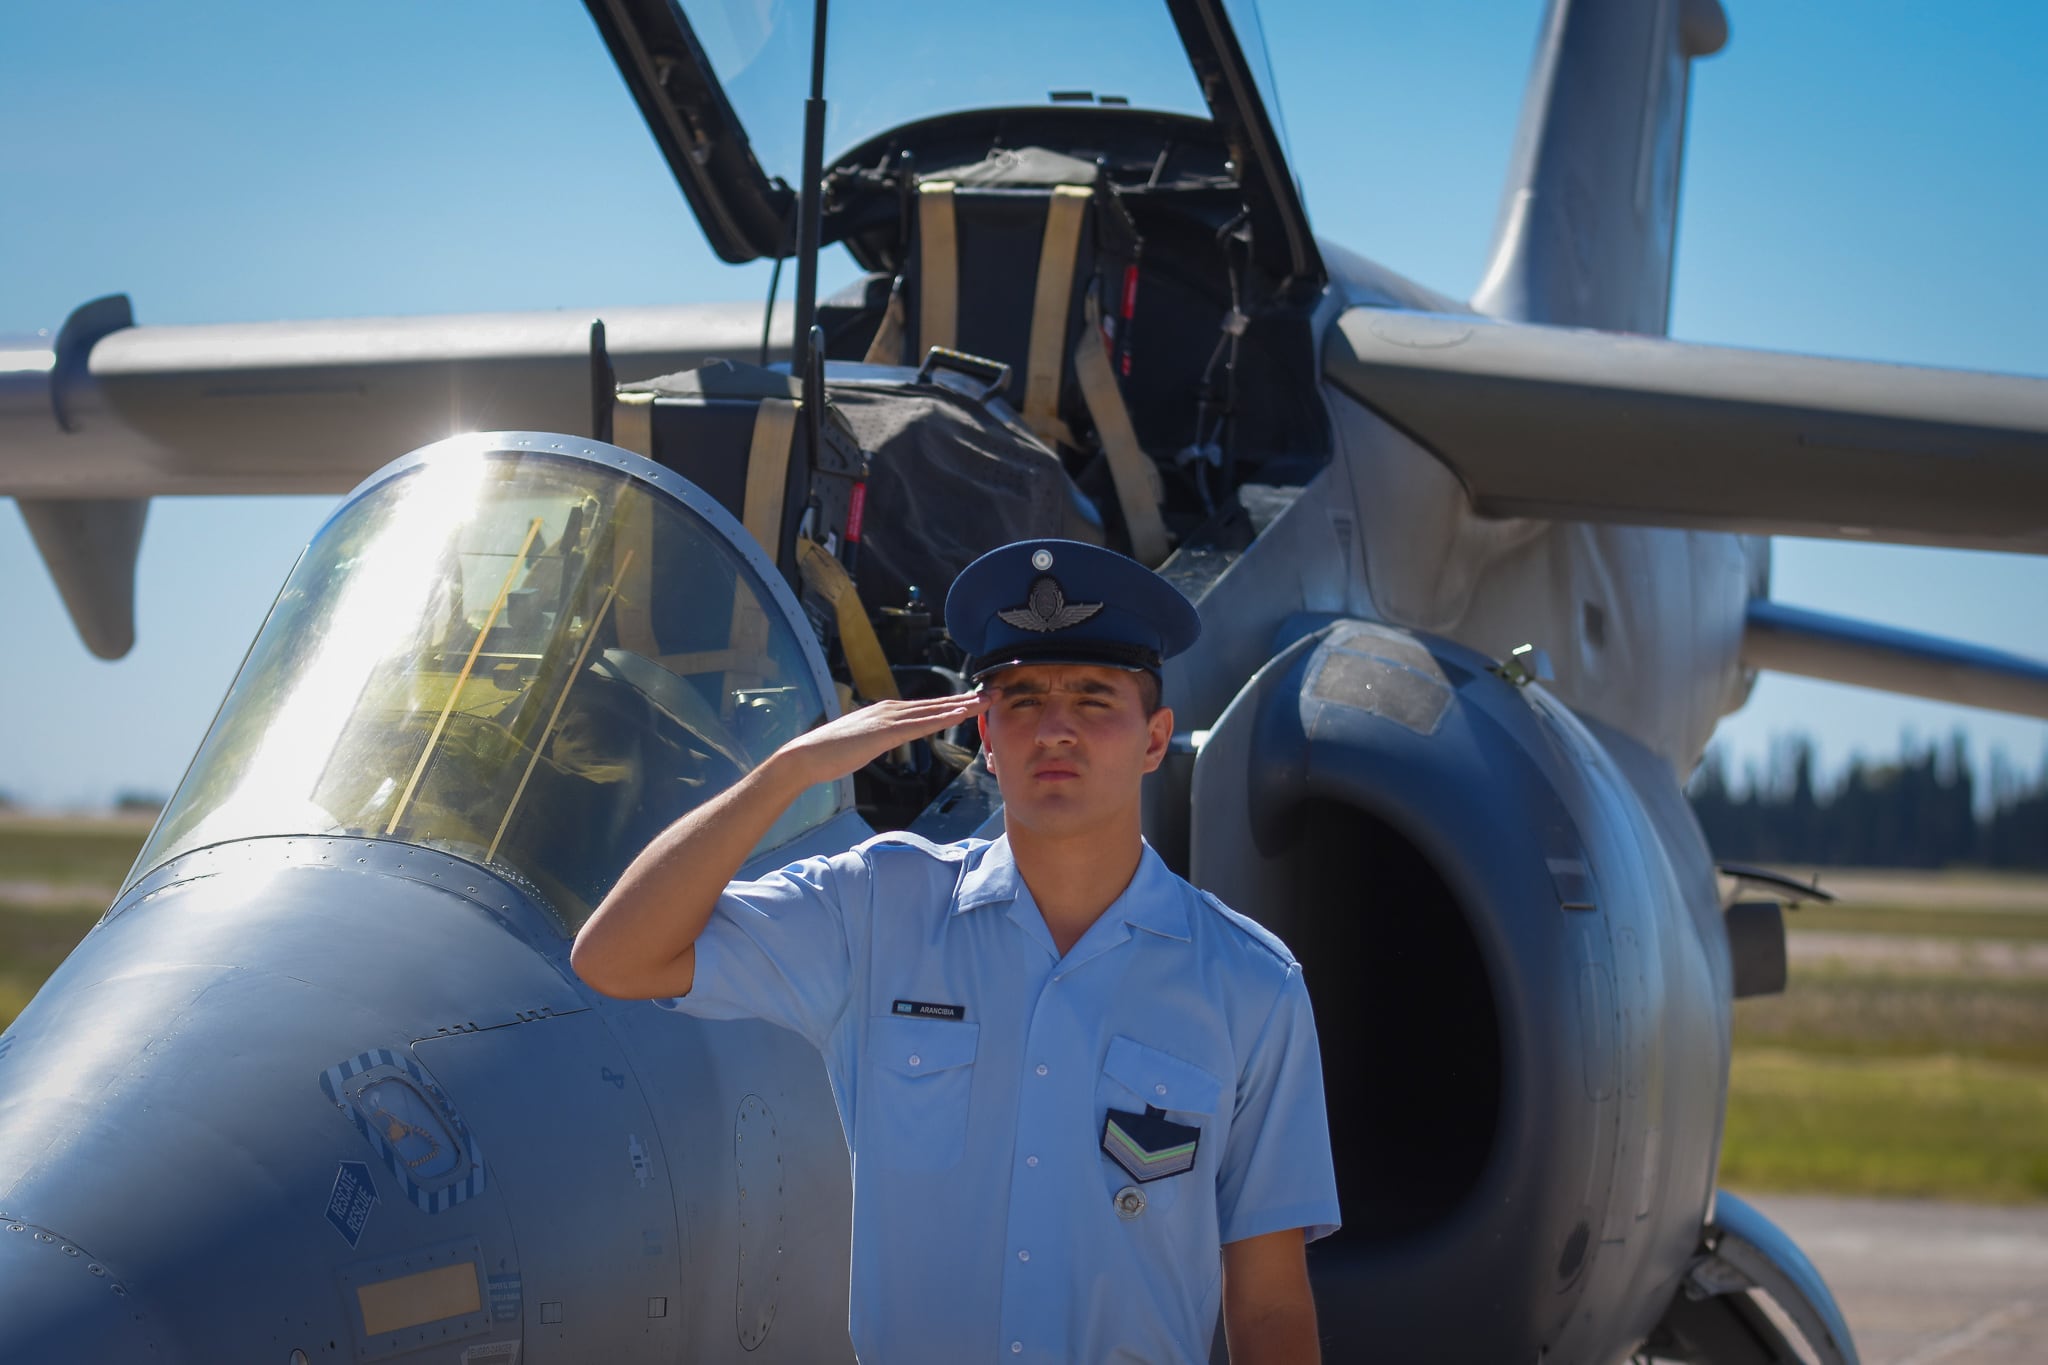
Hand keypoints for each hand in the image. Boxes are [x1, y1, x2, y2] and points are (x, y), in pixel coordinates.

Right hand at [775, 690, 989, 787]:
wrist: (807, 756)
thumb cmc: (831, 752)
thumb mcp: (863, 741)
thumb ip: (879, 736)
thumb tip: (888, 738)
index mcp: (887, 712)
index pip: (928, 707)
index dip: (954, 703)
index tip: (976, 700)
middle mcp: (890, 709)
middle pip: (936, 704)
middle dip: (966, 700)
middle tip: (993, 693)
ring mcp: (887, 719)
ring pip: (932, 711)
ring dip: (961, 706)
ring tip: (985, 701)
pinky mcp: (883, 733)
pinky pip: (918, 726)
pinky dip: (940, 719)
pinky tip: (958, 716)